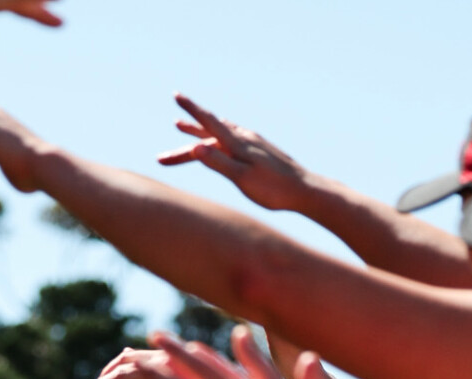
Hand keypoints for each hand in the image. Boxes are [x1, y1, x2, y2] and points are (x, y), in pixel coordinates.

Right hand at [158, 96, 310, 212]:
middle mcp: (244, 138)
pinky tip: (220, 138)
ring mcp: (253, 143)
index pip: (209, 122)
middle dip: (187, 135)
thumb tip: (196, 148)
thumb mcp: (243, 179)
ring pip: (220, 133)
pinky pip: (231, 137)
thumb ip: (219, 163)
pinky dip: (217, 136)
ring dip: (200, 132)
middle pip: (209, 133)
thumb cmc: (273, 190)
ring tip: (183, 128)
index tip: (177, 95)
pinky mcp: (259, 150)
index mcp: (238, 143)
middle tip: (167, 141)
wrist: (304, 190)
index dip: (192, 111)